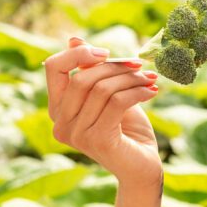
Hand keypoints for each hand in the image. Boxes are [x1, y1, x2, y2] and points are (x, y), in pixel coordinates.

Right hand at [44, 36, 162, 189]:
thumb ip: (92, 71)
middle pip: (82, 78)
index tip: (107, 53)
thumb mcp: (109, 94)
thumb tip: (74, 39)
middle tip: (140, 66)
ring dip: (131, 79)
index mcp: (58, 109)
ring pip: (101, 89)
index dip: (78, 54)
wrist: (143, 168)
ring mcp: (77, 135)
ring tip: (150, 79)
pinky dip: (138, 92)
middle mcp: (61, 123)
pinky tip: (153, 92)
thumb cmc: (127, 130)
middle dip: (114, 67)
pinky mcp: (97, 140)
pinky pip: (117, 102)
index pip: (53, 68)